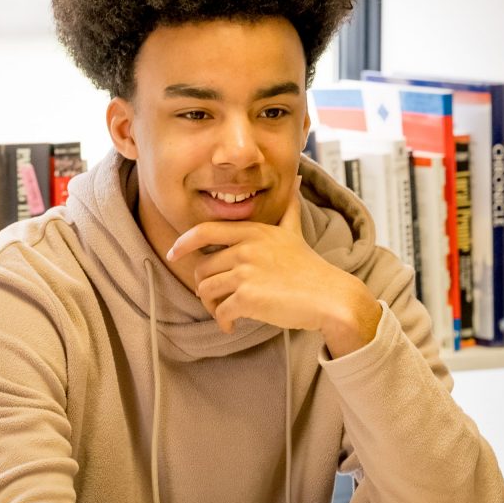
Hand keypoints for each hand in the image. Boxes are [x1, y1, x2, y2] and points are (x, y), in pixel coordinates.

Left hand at [168, 178, 381, 356]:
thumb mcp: (295, 231)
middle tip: (218, 300)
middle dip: (206, 288)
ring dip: (212, 307)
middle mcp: (246, 249)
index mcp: (253, 232)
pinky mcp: (248, 297)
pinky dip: (223, 321)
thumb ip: (289, 208)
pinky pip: (221, 311)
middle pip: (202, 269)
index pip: (205, 231)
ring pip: (206, 291)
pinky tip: (232, 325)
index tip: (173, 253)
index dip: (184, 243)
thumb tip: (298, 177)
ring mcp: (246, 272)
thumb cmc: (310, 268)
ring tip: (226, 313)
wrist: (330, 296)